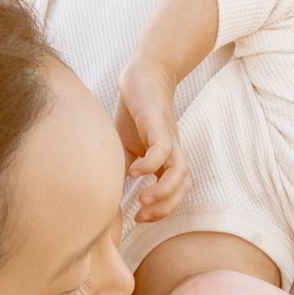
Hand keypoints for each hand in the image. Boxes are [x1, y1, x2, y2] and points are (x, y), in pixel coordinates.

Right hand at [114, 58, 189, 221]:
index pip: (175, 192)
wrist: (142, 76)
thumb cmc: (134, 114)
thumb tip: (109, 195)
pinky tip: (133, 172)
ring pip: (180, 172)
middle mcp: (172, 151)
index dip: (162, 210)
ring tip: (142, 200)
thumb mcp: (125, 147)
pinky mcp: (157, 123)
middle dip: (165, 207)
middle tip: (142, 216)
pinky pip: (162, 149)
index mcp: (166, 159)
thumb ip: (122, 168)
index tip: (139, 218)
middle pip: (184, 186)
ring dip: (164, 191)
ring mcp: (167, 137)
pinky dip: (150, 164)